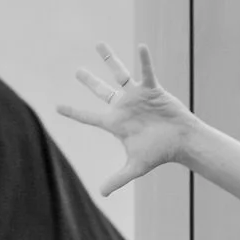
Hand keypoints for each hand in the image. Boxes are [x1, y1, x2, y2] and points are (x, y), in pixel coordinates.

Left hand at [56, 43, 199, 197]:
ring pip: (119, 74)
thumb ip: (117, 179)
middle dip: (89, 81)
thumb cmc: (159, 153)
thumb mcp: (135, 167)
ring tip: (98, 45)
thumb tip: (102, 194)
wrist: (181, 143)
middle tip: (77, 72)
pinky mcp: (152, 89)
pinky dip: (145, 60)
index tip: (58, 107)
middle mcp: (123, 107)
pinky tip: (141, 46)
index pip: (89, 117)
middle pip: (101, 91)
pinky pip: (146, 71)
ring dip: (110, 59)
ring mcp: (136, 96)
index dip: (74, 112)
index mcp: (115, 123)